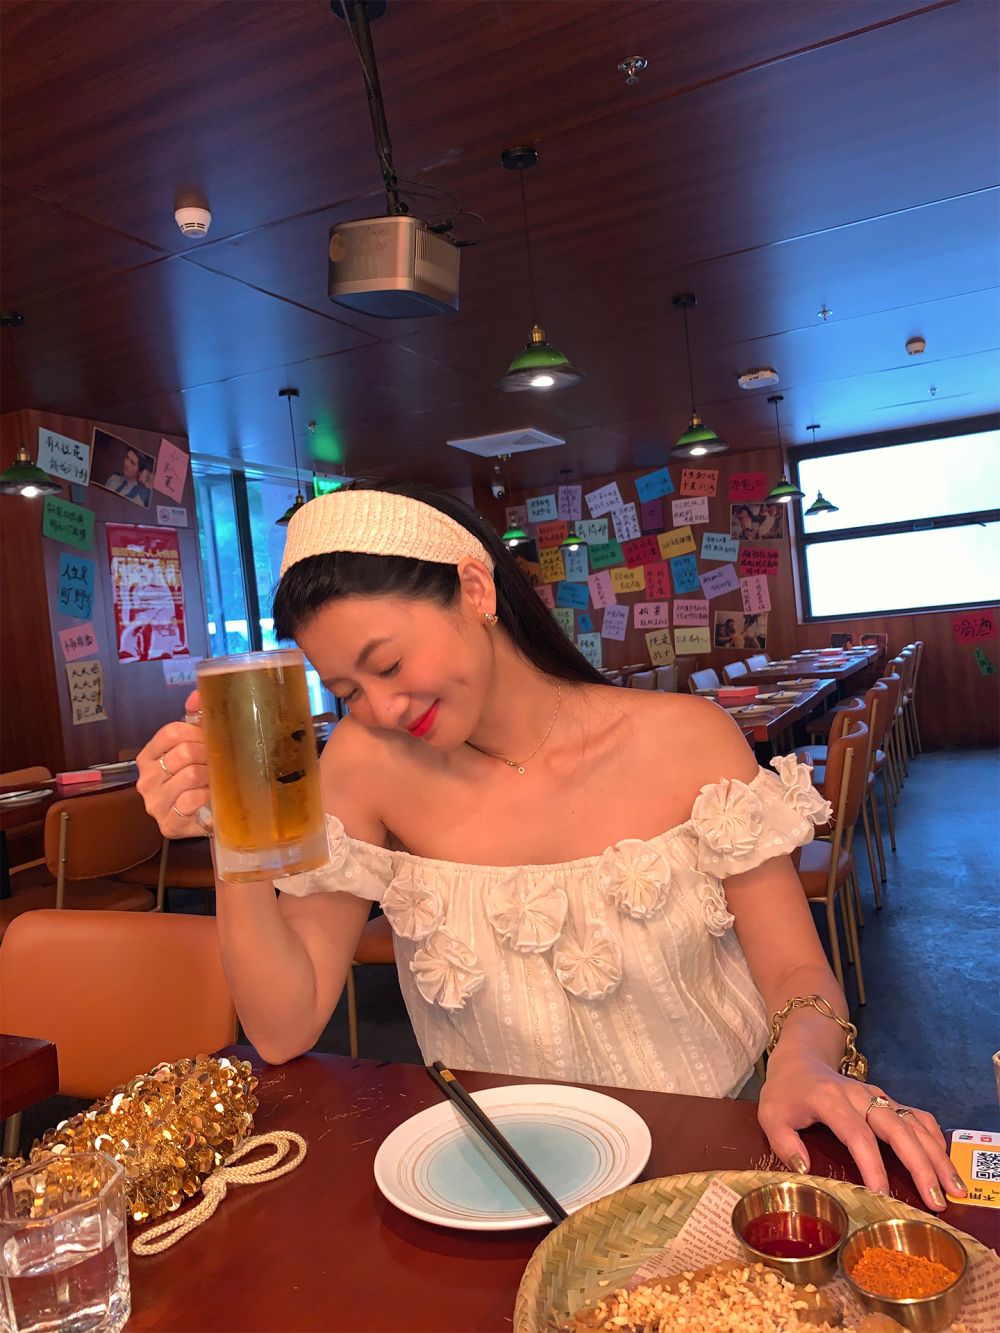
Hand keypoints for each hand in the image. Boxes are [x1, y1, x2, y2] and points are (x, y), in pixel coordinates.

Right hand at [136, 689, 210, 838]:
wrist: (200, 817)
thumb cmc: (196, 779)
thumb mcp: (193, 746)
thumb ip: (194, 719)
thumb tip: (197, 694)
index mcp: (148, 756)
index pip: (170, 732)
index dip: (196, 732)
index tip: (209, 738)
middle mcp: (145, 779)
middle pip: (184, 752)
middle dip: (208, 754)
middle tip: (218, 760)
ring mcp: (155, 802)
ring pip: (190, 775)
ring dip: (211, 775)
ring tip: (215, 778)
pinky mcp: (168, 823)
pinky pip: (192, 799)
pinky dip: (208, 795)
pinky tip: (211, 795)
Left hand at [758, 1052, 966, 1211]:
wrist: (801, 1058)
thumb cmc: (786, 1092)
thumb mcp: (770, 1114)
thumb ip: (783, 1142)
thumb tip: (804, 1170)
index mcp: (831, 1101)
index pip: (857, 1135)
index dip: (871, 1165)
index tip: (882, 1196)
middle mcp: (860, 1096)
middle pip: (896, 1128)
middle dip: (919, 1164)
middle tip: (936, 1200)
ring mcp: (877, 1096)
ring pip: (912, 1123)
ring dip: (935, 1155)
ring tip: (953, 1188)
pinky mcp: (887, 1100)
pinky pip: (916, 1115)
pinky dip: (934, 1136)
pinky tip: (944, 1161)